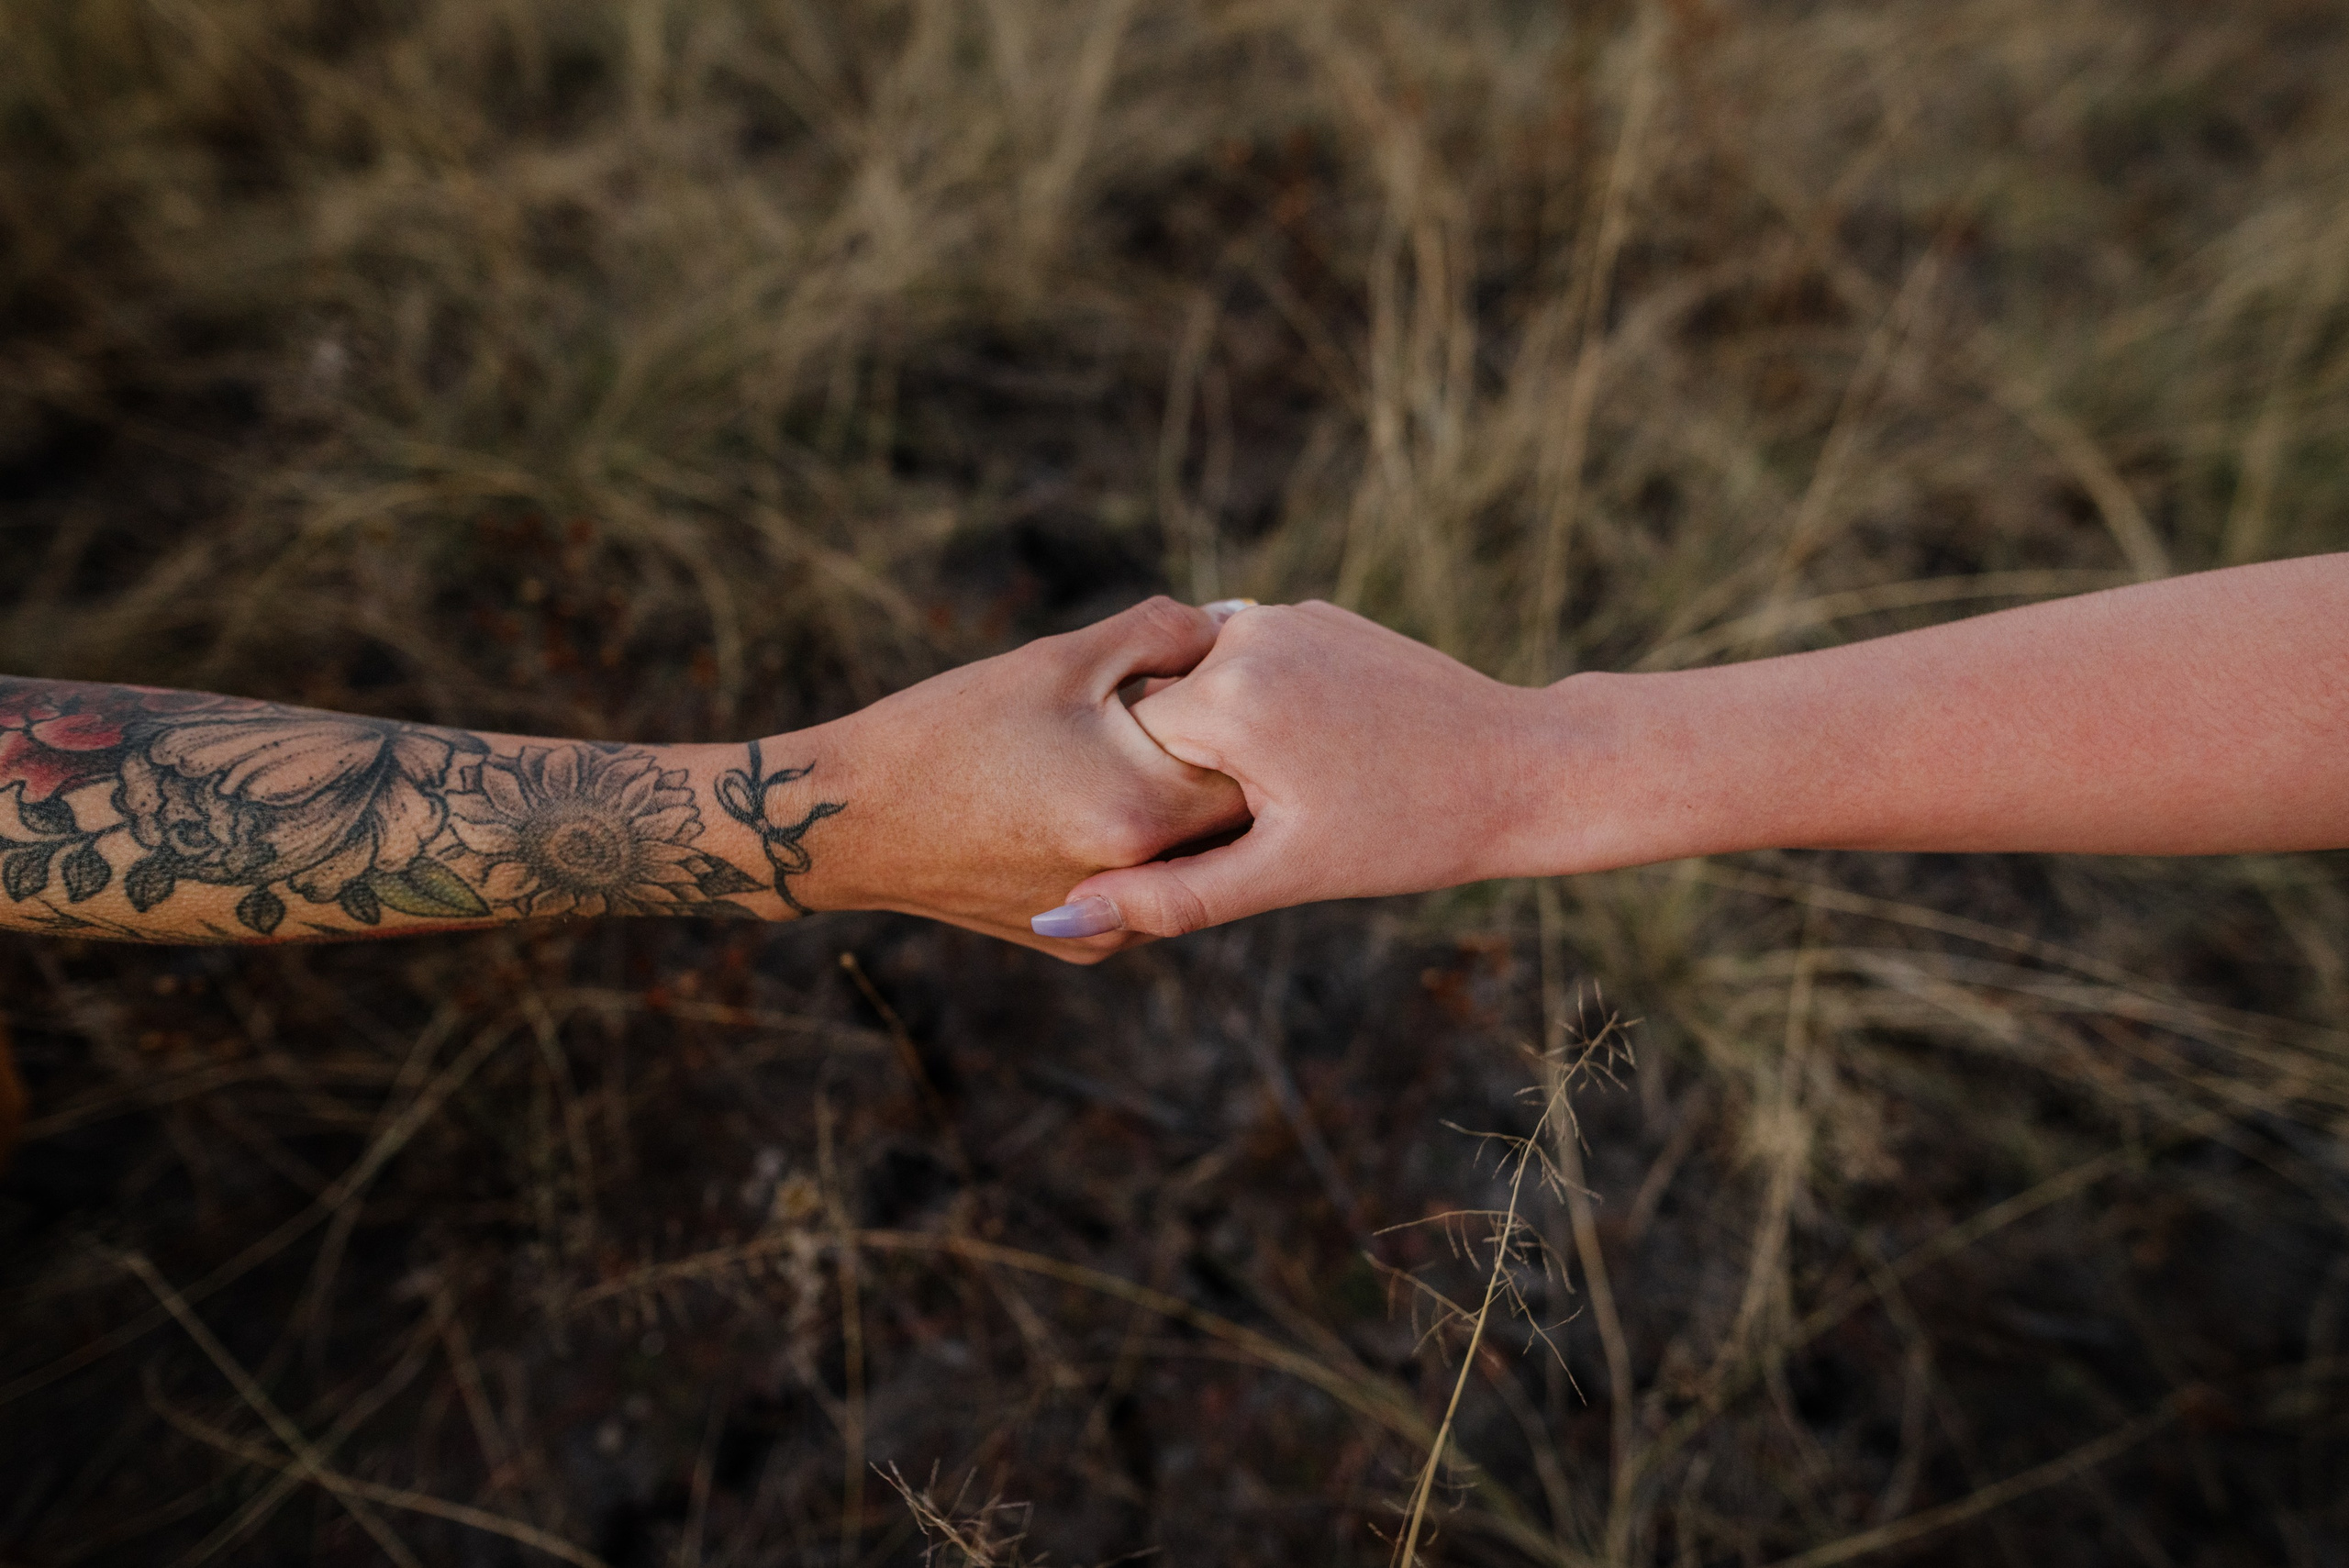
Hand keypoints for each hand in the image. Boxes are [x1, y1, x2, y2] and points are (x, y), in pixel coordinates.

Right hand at [797, 596, 1250, 959]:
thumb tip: (1235, 620)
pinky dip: (1149, 850)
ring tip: (1165, 759)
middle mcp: (1138, 883)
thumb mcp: (1060, 659)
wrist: (852, 818)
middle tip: (1217, 718)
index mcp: (1143, 809)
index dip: (1253, 714)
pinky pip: (1150, 893)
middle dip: (1234, 766)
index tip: (1240, 682)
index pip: (1255, 764)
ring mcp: (1110, 926)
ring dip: (1193, 813)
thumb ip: (1164, 631)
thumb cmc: (951, 725)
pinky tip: (1117, 807)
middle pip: (1235, 823)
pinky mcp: (1082, 944)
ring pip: (1195, 864)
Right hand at [1032, 601, 1558, 936]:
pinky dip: (1267, 709)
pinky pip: (1257, 665)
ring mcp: (1287, 616)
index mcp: (1228, 698)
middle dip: (1190, 774)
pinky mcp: (1320, 615)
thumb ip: (1167, 896)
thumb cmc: (1410, 831)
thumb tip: (1057, 917)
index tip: (1208, 842)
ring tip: (1300, 793)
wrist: (1527, 767)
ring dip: (1227, 741)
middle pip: (1164, 716)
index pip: (1126, 751)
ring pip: (1210, 689)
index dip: (1154, 807)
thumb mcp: (1283, 873)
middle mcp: (1247, 634)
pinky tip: (1323, 757)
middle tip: (1269, 823)